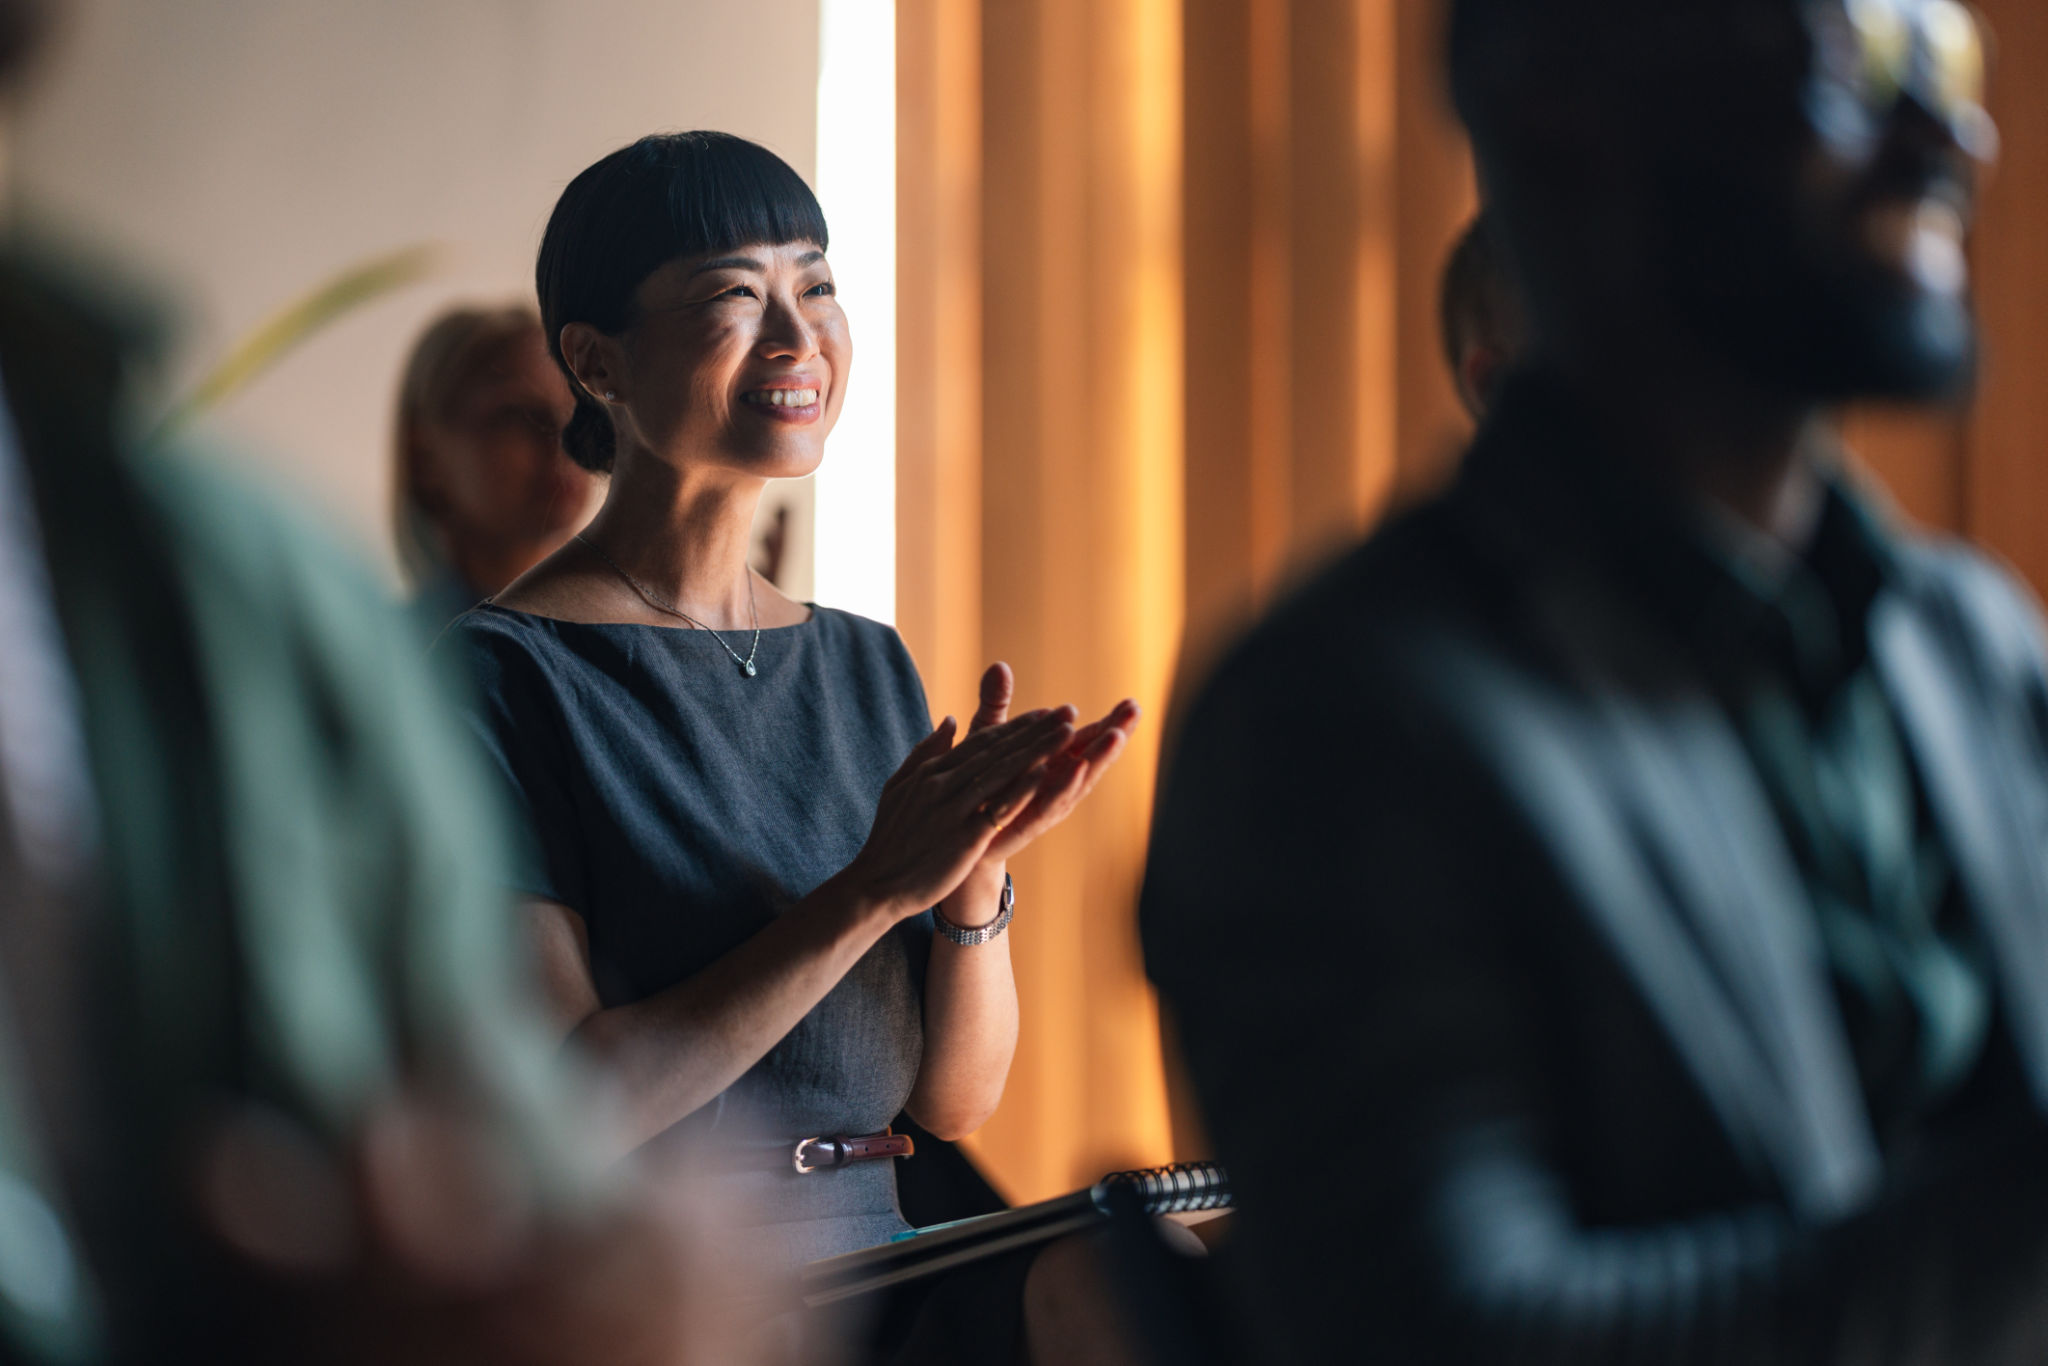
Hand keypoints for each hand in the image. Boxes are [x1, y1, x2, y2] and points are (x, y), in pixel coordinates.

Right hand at [845, 704, 1079, 916]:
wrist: (877, 885)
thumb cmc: (890, 838)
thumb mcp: (899, 785)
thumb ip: (926, 751)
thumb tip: (950, 720)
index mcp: (931, 772)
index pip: (981, 742)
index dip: (1016, 726)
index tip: (1044, 713)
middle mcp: (943, 785)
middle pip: (997, 750)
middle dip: (1036, 730)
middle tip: (1068, 712)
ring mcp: (953, 811)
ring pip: (1002, 773)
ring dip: (1037, 750)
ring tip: (1067, 733)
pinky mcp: (963, 839)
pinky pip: (997, 810)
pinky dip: (1020, 790)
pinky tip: (1044, 774)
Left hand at [960, 663, 1141, 866]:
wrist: (953, 832)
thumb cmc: (977, 781)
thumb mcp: (986, 736)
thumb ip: (996, 703)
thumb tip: (999, 665)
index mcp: (1052, 760)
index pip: (1086, 738)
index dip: (1110, 723)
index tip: (1131, 703)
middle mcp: (1055, 782)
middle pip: (1092, 757)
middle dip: (1114, 735)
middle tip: (1134, 711)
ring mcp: (1044, 804)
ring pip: (1077, 781)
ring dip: (1097, 758)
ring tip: (1115, 736)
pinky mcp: (1025, 823)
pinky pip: (1047, 805)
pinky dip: (1063, 787)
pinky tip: (1077, 767)